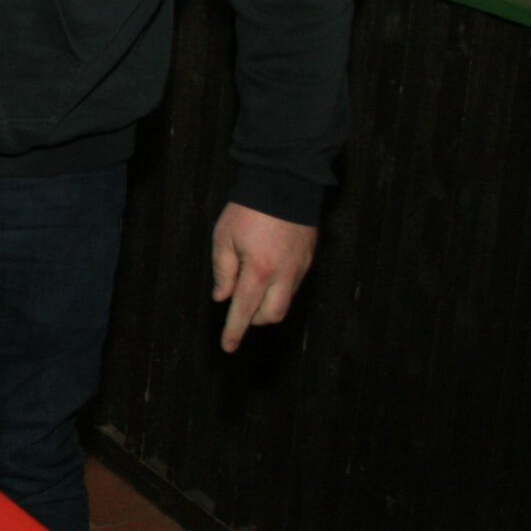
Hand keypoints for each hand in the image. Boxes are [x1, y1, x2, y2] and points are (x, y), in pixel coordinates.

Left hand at [210, 203, 316, 352]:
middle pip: (271, 315)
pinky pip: (293, 286)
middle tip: (238, 308)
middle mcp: (284, 276)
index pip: (244, 311)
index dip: (235, 331)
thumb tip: (222, 297)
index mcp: (260, 271)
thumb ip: (223, 271)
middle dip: (253, 320)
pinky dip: (278, 289)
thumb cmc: (249, 209)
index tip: (228, 347)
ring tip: (250, 285)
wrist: (285, 183)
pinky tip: (266, 274)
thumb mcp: (224, 237)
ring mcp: (300, 269)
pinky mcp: (308, 260)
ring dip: (266, 304)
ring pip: (285, 303)